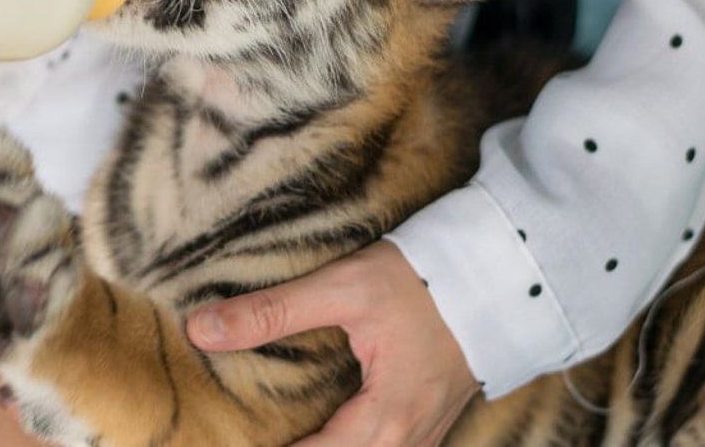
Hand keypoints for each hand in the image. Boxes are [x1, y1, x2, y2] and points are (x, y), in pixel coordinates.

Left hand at [186, 240, 479, 446]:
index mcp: (383, 423)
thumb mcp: (342, 288)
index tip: (219, 440)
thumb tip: (200, 329)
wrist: (504, 274)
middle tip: (238, 438)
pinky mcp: (427, 424)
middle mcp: (406, 444)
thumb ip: (270, 313)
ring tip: (273, 433)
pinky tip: (313, 432)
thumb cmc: (423, 280)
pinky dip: (342, 446)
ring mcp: (422, 438)